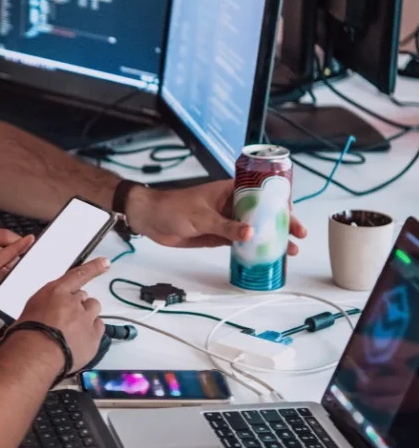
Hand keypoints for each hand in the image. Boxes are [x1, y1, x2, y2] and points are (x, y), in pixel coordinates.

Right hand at [16, 257, 109, 372]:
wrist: (35, 356)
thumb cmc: (25, 336)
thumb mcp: (30, 312)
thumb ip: (46, 307)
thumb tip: (48, 315)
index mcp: (55, 292)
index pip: (78, 275)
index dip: (94, 268)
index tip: (105, 263)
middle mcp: (73, 302)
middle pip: (84, 298)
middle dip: (77, 306)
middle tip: (66, 321)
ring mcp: (85, 319)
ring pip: (94, 311)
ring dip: (87, 317)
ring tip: (73, 331)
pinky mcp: (93, 337)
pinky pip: (99, 328)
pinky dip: (92, 333)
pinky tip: (80, 341)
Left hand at [126, 180, 307, 251]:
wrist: (150, 219)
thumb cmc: (172, 207)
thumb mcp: (201, 216)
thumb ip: (226, 226)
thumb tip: (250, 233)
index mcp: (229, 190)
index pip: (261, 194)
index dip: (280, 203)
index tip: (292, 214)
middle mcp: (230, 204)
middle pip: (262, 214)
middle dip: (281, 224)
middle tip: (298, 236)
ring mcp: (225, 220)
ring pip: (253, 229)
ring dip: (269, 239)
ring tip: (288, 251)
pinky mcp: (217, 235)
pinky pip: (239, 241)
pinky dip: (251, 248)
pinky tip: (264, 256)